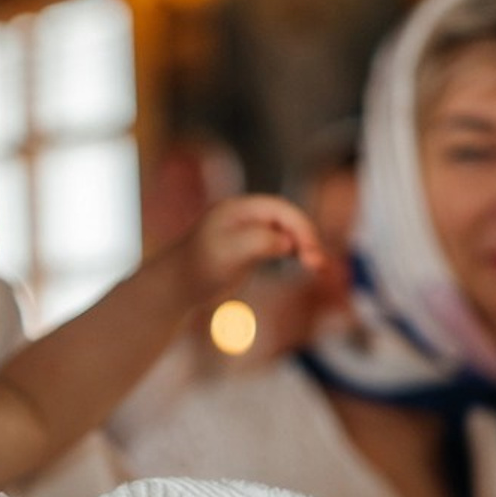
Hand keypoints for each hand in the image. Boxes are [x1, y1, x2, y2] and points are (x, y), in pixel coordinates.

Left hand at [180, 192, 324, 304]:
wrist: (176, 287)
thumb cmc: (198, 268)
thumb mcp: (229, 252)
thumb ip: (259, 241)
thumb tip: (287, 241)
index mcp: (238, 209)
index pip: (280, 209)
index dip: (300, 227)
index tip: (310, 251)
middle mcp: (245, 216)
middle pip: (287, 220)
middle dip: (306, 238)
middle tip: (318, 264)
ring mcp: (248, 231)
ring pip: (287, 233)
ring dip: (305, 246)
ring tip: (318, 266)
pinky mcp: (250, 249)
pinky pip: (281, 246)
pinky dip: (296, 253)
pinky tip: (309, 265)